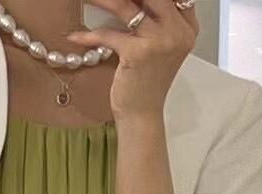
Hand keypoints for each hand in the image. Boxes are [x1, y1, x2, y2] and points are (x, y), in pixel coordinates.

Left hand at [69, 0, 197, 120]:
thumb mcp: (158, 46)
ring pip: (127, 6)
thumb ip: (153, 20)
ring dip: (103, 1)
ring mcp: (159, 41)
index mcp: (186, 28)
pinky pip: (108, 34)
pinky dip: (89, 36)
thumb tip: (127, 1)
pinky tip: (75, 37)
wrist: (142, 115)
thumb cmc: (147, 82)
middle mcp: (177, 31)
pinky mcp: (138, 53)